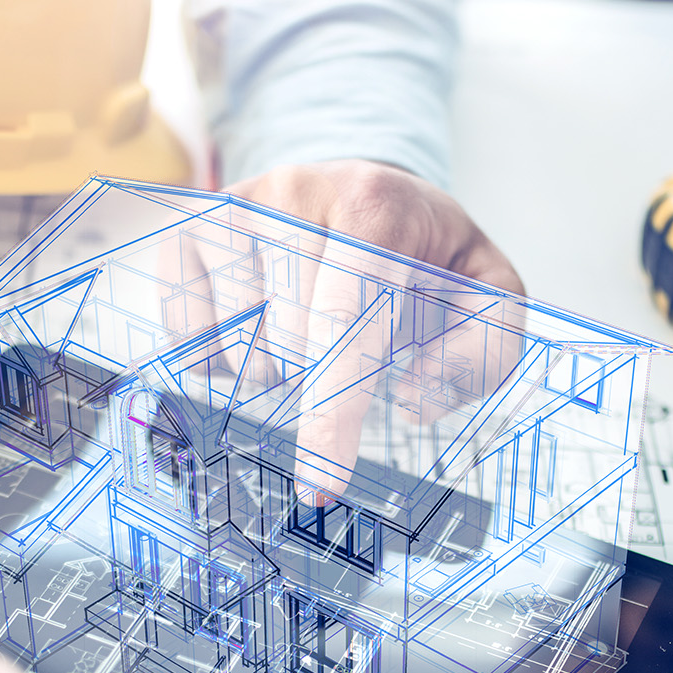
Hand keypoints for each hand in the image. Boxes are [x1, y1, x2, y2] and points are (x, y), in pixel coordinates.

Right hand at [210, 161, 525, 501]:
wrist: (367, 197)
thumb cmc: (425, 261)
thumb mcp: (487, 295)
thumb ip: (483, 352)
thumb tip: (411, 398)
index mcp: (374, 203)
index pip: (344, 319)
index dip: (333, 408)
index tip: (323, 481)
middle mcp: (292, 191)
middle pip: (290, 345)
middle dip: (321, 379)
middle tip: (353, 344)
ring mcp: (231, 207)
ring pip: (239, 347)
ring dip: (276, 369)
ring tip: (308, 326)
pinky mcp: (185, 231)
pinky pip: (190, 341)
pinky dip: (226, 360)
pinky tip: (260, 325)